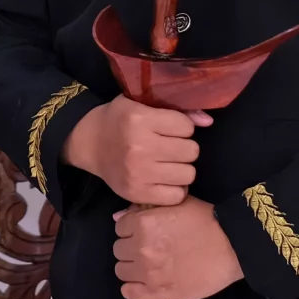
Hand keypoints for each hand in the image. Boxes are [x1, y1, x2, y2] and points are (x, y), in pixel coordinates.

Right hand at [63, 94, 214, 204]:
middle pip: (191, 151)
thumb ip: (178, 109)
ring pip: (188, 174)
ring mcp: (137, 172)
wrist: (90, 144)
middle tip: (170, 147)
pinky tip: (164, 179)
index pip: (186, 127)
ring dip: (182, 168)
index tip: (171, 129)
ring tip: (168, 162)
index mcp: (139, 119)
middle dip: (184, 147)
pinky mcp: (136, 193)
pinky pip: (176, 195)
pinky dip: (174, 188)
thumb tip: (208, 122)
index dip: (182, 127)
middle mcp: (139, 146)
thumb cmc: (120, 120)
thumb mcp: (142, 103)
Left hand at [114, 200, 243, 298]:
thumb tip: (119, 216)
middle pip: (118, 249)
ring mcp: (148, 272)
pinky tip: (145, 283)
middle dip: (130, 248)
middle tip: (148, 249)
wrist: (233, 246)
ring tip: (148, 266)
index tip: (143, 232)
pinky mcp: (158, 292)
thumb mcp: (176, 203)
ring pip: (121, 271)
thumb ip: (145, 208)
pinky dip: (133, 288)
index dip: (131, 229)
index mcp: (144, 223)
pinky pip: (129, 293)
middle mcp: (141, 248)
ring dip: (131, 268)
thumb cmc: (207, 221)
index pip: (120, 227)